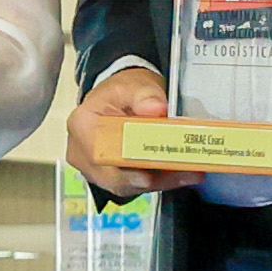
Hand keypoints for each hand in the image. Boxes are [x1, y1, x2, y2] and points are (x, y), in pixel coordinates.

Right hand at [68, 58, 191, 197]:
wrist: (120, 97)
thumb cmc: (123, 92)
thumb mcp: (135, 85)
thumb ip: (146, 95)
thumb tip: (156, 108)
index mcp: (83, 126)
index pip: (102, 156)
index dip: (126, 170)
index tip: (152, 175)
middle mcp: (81, 151)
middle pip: (115, 177)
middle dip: (152, 178)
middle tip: (186, 172)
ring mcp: (92, 167)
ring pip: (125, 185)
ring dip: (158, 181)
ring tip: (189, 172)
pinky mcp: (107, 175)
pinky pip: (131, 185)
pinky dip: (155, 180)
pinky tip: (179, 173)